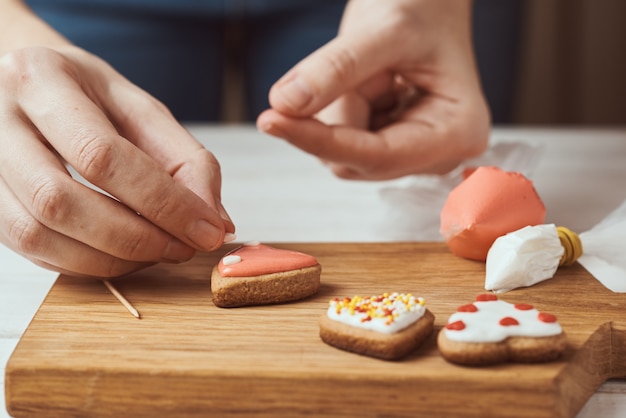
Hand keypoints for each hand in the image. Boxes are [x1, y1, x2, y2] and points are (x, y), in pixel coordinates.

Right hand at [0, 46, 233, 276]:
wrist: (28, 85)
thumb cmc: (88, 95)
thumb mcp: (142, 108)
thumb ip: (186, 160)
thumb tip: (216, 221)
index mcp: (42, 80)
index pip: (102, 155)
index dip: (162, 202)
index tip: (207, 230)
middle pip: (60, 201)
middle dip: (135, 238)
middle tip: (183, 247)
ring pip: (37, 233)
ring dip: (109, 258)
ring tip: (157, 252)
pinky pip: (29, 248)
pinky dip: (84, 263)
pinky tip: (121, 255)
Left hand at [257, 0, 490, 179]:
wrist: (429, 2)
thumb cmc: (423, 7)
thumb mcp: (384, 29)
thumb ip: (336, 69)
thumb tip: (285, 104)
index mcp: (457, 132)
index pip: (375, 155)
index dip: (318, 140)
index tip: (270, 120)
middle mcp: (440, 155)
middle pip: (355, 159)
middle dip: (336, 114)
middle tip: (350, 60)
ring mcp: (415, 155)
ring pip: (343, 153)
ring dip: (338, 109)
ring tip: (371, 70)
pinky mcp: (393, 148)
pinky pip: (343, 143)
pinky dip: (339, 110)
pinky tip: (366, 84)